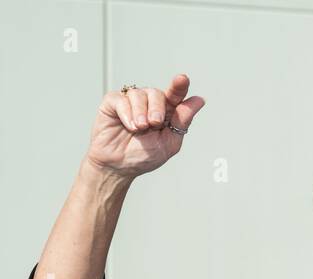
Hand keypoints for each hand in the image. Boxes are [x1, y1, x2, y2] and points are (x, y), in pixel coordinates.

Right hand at [85, 73, 204, 180]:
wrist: (119, 166)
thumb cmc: (144, 156)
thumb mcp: (169, 143)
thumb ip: (182, 121)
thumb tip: (200, 100)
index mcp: (166, 112)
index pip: (175, 95)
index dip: (179, 86)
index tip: (183, 79)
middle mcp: (149, 103)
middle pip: (157, 93)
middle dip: (157, 109)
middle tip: (154, 124)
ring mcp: (131, 101)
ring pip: (139, 94)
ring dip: (141, 113)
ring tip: (139, 129)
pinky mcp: (113, 102)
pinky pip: (121, 99)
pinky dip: (126, 113)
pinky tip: (129, 126)